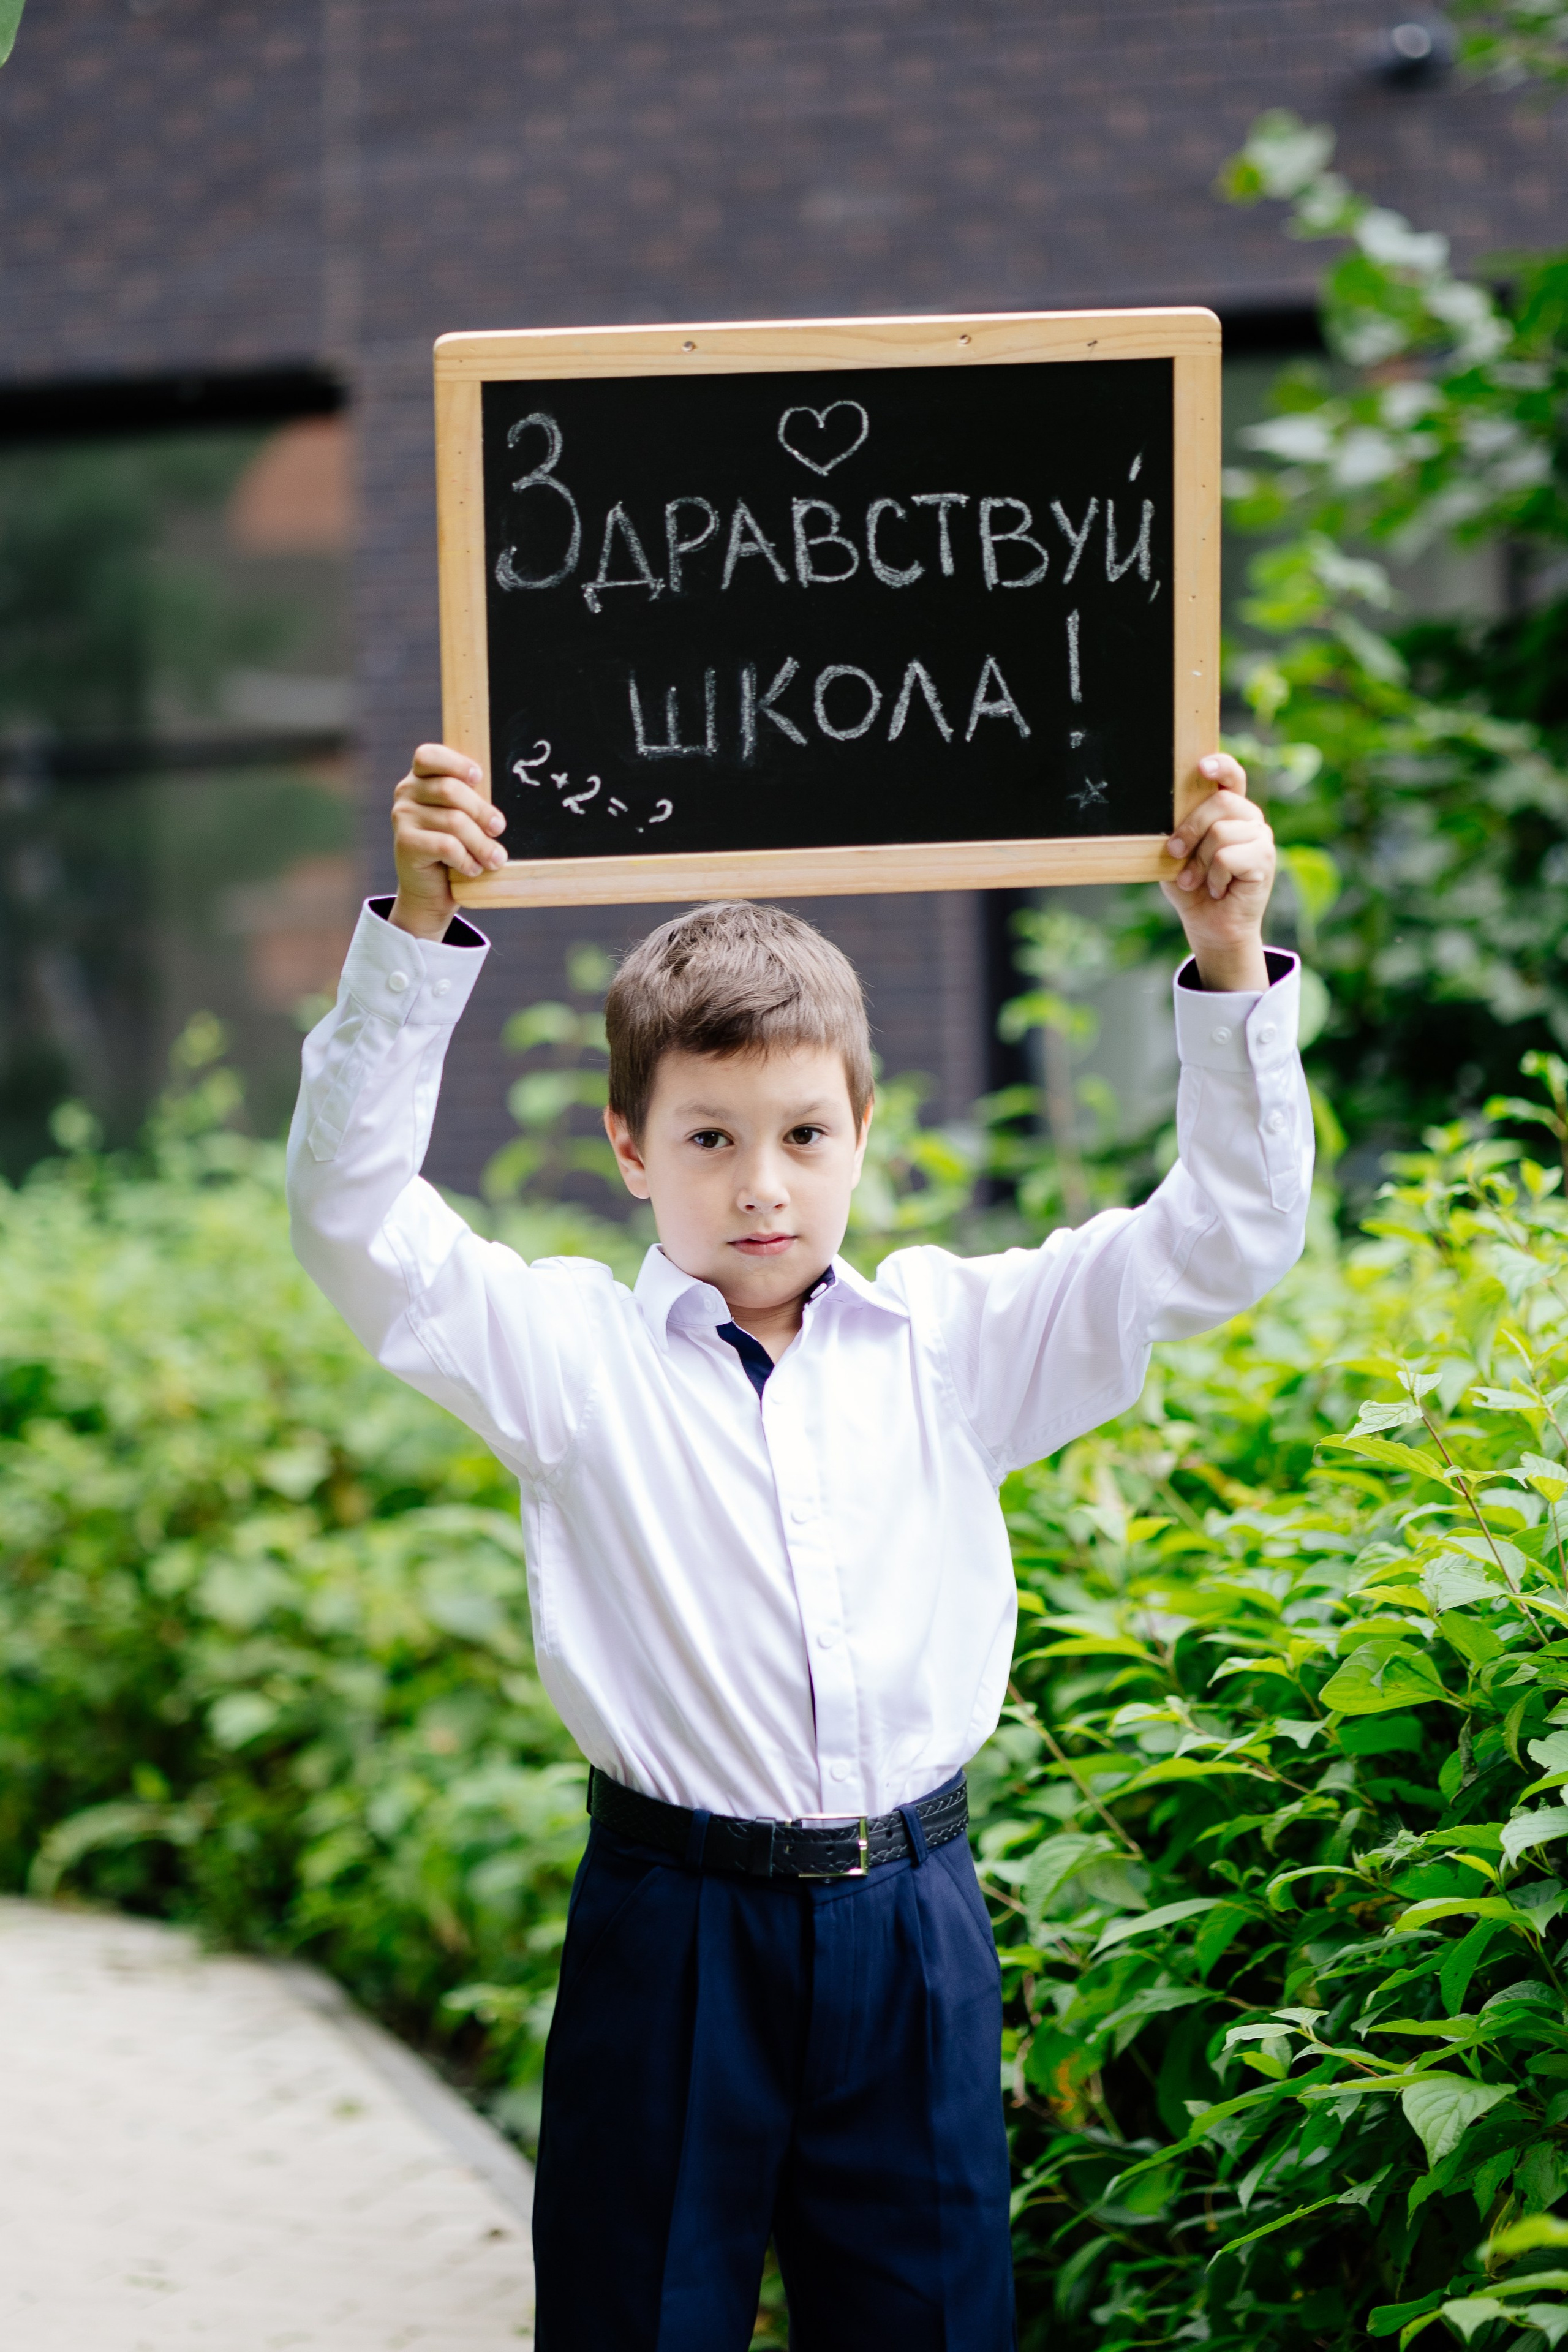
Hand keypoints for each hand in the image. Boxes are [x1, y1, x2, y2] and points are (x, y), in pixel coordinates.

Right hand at [389, 744, 506, 940]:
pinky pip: (446, 846)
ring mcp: (402, 817)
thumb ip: (472, 802)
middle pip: (450, 790)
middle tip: (499, 828)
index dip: (455, 763)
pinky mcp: (405, 843)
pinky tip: (472, 869)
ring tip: (494, 859)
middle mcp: (406, 792)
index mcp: (420, 778)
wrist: (431, 891)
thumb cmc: (455, 849)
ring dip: (481, 844)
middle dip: (482, 812)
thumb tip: (498, 810)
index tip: (478, 777)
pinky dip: (466, 860)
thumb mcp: (464, 818)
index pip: (429, 756)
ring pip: (453, 821)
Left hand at [1161, 754, 1274, 991]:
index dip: (1220, 766)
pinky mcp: (1265, 859)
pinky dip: (1214, 877)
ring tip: (1199, 880)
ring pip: (1221, 833)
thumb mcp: (1176, 853)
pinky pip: (1228, 857)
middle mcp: (1248, 817)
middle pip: (1220, 804)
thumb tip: (1169, 813)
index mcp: (1227, 809)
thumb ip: (1178, 829)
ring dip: (1200, 862)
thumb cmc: (1191, 885)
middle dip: (1189, 830)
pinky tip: (1219, 888)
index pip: (1231, 776)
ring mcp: (1260, 837)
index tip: (1202, 767)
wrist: (1208, 924)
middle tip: (1175, 855)